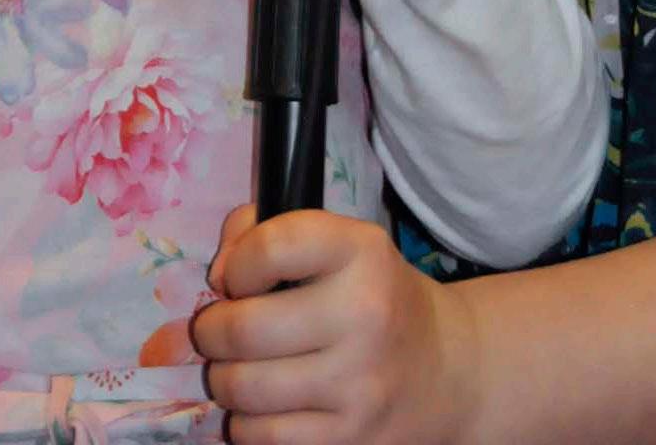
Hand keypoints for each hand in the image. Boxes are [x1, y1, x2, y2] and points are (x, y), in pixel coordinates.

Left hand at [193, 206, 472, 444]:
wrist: (444, 369)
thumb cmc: (371, 294)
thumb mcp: (338, 243)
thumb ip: (265, 232)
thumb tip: (218, 277)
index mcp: (361, 251)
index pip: (274, 246)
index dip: (237, 264)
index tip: (236, 280)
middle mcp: (365, 313)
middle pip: (244, 329)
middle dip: (210, 331)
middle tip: (215, 331)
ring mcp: (359, 383)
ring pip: (244, 388)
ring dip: (222, 379)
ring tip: (235, 369)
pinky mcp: (349, 438)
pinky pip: (263, 437)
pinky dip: (244, 423)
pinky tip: (259, 406)